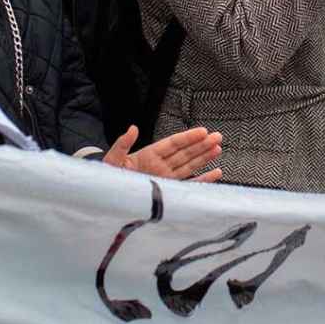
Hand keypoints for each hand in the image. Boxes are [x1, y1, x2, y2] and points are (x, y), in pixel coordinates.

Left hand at [104, 125, 223, 181]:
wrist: (107, 195)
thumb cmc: (110, 175)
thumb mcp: (113, 158)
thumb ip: (123, 144)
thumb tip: (133, 128)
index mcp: (149, 155)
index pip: (173, 144)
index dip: (188, 137)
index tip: (203, 131)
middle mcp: (161, 165)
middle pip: (185, 153)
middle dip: (201, 145)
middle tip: (218, 136)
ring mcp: (166, 178)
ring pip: (189, 166)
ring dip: (204, 157)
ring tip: (218, 148)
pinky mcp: (169, 191)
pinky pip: (188, 185)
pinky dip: (202, 180)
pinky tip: (215, 173)